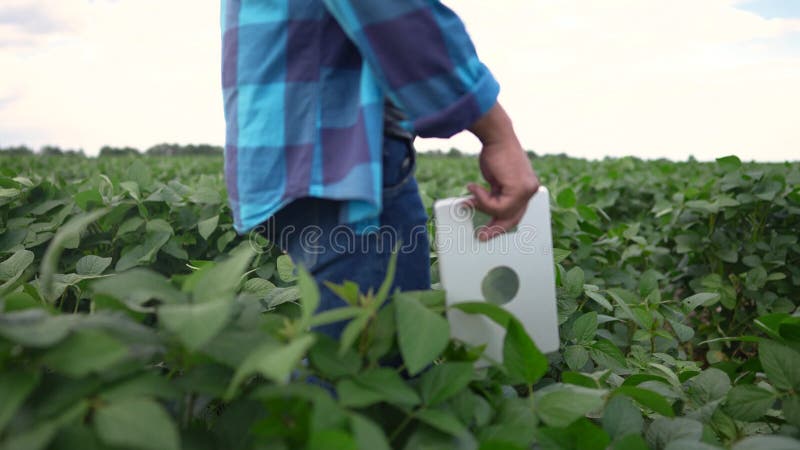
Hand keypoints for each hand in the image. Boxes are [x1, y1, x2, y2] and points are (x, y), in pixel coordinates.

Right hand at [467, 103, 539, 240]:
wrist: (497, 137)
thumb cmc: (495, 153)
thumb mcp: (496, 179)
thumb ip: (497, 194)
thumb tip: (485, 207)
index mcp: (528, 187)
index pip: (517, 212)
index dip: (502, 223)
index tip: (490, 230)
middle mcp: (531, 189)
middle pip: (514, 217)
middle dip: (496, 228)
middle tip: (482, 236)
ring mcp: (527, 190)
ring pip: (503, 212)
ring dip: (483, 205)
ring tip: (472, 194)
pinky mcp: (519, 189)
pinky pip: (498, 206)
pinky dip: (482, 199)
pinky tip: (474, 188)